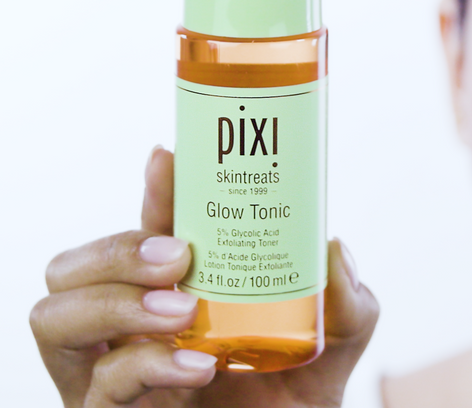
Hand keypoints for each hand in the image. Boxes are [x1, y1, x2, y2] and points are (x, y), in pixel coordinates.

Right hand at [30, 147, 378, 407]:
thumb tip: (334, 250)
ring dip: (115, 301)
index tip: (167, 158)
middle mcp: (128, 322)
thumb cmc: (293, 395)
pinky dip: (143, 365)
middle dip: (117, 249)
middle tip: (178, 255)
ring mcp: (108, 368)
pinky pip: (98, 382)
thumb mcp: (330, 342)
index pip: (145, 230)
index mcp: (170, 289)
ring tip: (181, 309)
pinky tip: (197, 366)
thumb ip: (345, 305)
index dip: (152, 192)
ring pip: (55, 315)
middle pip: (72, 266)